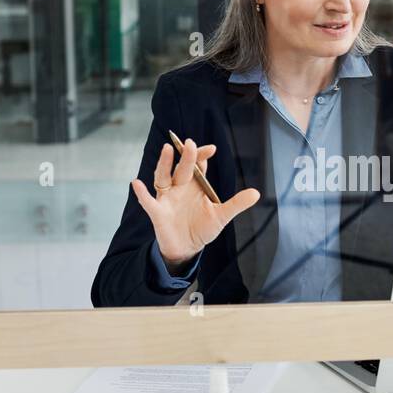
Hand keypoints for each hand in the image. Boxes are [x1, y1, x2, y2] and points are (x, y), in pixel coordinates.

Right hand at [131, 137, 260, 269]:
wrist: (187, 248)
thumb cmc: (202, 228)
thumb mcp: (221, 216)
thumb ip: (236, 204)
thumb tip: (256, 193)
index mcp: (195, 185)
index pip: (198, 165)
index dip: (202, 156)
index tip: (211, 149)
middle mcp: (179, 187)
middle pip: (182, 168)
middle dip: (186, 156)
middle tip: (190, 143)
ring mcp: (167, 198)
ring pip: (163, 177)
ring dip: (164, 164)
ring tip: (167, 150)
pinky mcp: (158, 212)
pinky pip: (148, 201)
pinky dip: (142, 194)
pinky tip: (136, 183)